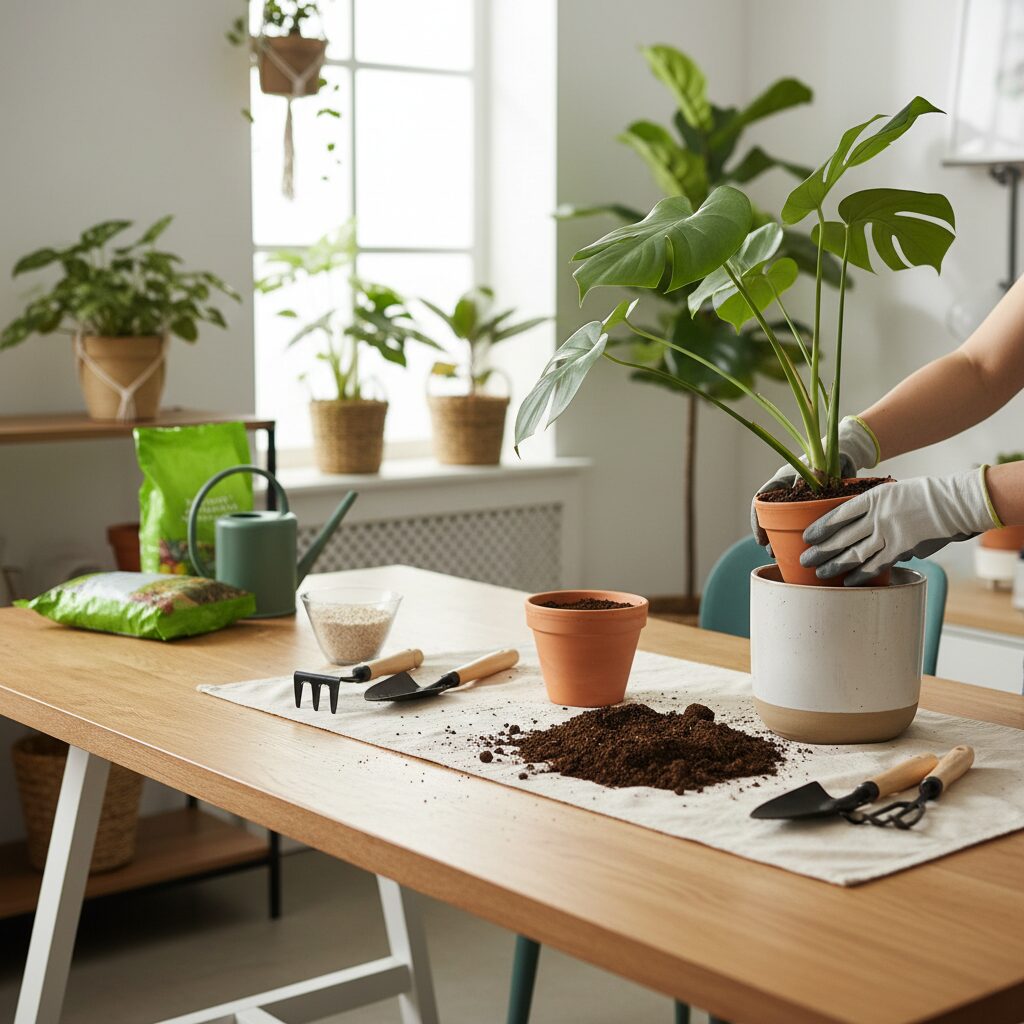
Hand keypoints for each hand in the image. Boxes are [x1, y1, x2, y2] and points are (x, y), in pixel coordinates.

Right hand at [750, 416, 879, 545]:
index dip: (756, 520)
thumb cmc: (833, 455)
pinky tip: (805, 548)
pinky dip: (801, 536)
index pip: (761, 499)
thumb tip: (798, 488)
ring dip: (781, 539)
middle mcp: (788, 490)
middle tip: (771, 552)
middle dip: (767, 535)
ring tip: (783, 555)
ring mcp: (800, 499)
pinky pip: (803, 523)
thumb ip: (809, 475)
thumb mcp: (821, 464)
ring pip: (785, 521)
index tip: (761, 539)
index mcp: (784, 478)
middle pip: (769, 515)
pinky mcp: (814, 506)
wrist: (848, 452)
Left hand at [800, 468, 999, 585]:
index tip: (807, 537)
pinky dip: (860, 575)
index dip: (820, 527)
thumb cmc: (924, 497)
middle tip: (804, 560)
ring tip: (820, 574)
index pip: (838, 514)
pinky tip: (848, 581)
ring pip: (854, 553)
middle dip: (820, 550)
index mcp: (872, 498)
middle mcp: (877, 516)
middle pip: (841, 536)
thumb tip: (862, 531)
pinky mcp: (902, 549)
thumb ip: (874, 510)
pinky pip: (876, 565)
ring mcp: (889, 533)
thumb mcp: (893, 493)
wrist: (954, 503)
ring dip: (834, 565)